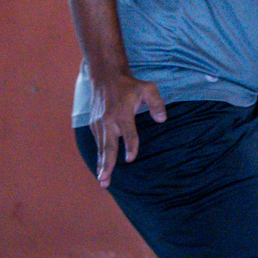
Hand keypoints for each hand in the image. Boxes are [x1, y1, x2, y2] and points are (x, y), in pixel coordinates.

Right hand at [90, 73, 165, 187]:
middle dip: (107, 164)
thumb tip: (162, 120)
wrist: (105, 77)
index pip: (128, 134)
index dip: (130, 147)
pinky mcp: (94, 125)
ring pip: (101, 148)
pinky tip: (101, 167)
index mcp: (122, 114)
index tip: (130, 159)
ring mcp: (99, 124)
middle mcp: (108, 121)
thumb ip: (157, 103)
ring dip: (101, 164)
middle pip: (108, 146)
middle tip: (105, 180)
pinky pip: (98, 144)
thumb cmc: (129, 84)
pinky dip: (99, 156)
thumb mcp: (148, 88)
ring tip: (102, 180)